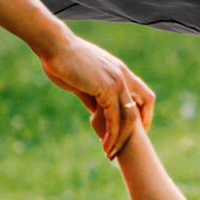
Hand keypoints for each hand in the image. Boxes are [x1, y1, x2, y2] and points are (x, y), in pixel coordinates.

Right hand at [41, 32, 153, 156]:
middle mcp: (123, 75)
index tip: (134, 129)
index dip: (142, 111)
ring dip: (122, 138)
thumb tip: (95, 111)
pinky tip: (104, 145)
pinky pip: (114, 118)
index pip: (142, 93)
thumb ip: (92, 96)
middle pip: (144, 103)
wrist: (55, 46)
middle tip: (127, 145)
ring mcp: (117, 81)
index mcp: (119, 70)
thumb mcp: (82, 81)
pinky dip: (111, 134)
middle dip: (139, 127)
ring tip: (111, 153)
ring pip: (130, 116)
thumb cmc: (62, 60)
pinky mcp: (106, 88)